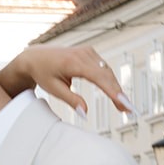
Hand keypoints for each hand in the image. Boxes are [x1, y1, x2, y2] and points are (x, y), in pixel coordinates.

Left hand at [0, 43, 129, 115]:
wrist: (35, 57)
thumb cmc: (42, 72)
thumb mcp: (54, 89)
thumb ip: (71, 100)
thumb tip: (85, 113)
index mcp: (72, 62)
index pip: (98, 78)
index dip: (113, 91)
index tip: (124, 102)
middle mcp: (82, 54)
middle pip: (107, 75)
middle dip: (119, 93)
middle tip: (128, 110)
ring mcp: (87, 51)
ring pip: (108, 71)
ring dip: (116, 88)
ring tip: (123, 106)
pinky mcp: (89, 52)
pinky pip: (104, 67)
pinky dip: (110, 80)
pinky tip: (115, 94)